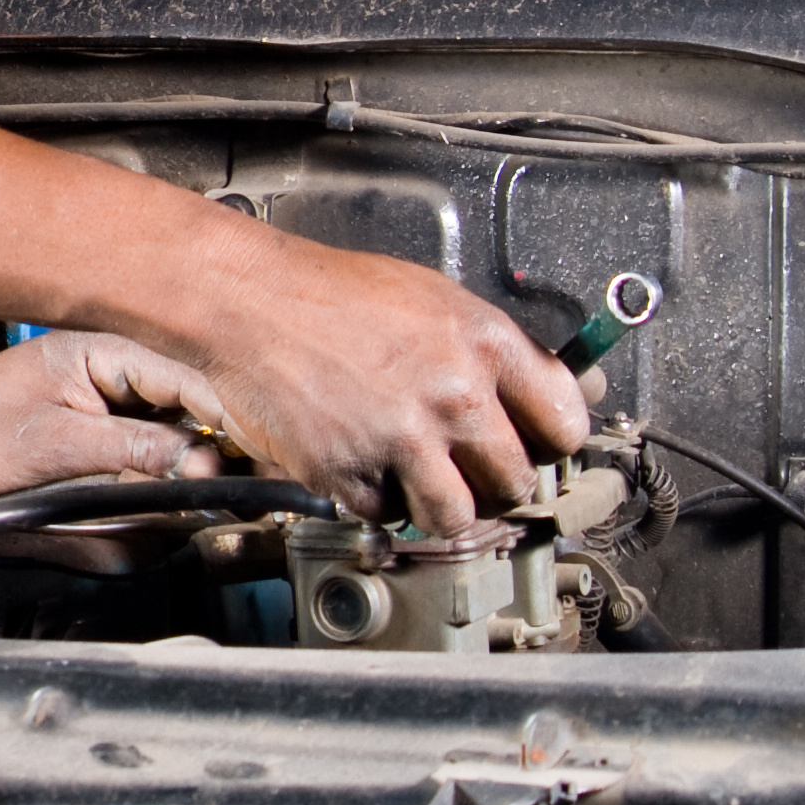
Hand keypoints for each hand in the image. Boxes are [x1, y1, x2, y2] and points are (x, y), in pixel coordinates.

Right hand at [0, 125, 588, 532]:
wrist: (238, 297)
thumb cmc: (321, 288)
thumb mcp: (424, 296)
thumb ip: (481, 347)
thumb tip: (529, 389)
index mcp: (482, 341)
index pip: (566, 421)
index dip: (554, 443)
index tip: (543, 451)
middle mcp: (453, 393)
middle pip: (519, 479)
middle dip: (497, 483)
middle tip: (475, 474)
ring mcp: (401, 437)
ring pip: (459, 516)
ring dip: (443, 510)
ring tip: (422, 488)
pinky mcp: (348, 470)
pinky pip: (386, 513)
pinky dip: (375, 503)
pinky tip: (362, 468)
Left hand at [0, 331, 227, 499]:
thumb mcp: (56, 445)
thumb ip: (134, 449)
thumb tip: (202, 463)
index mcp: (102, 348)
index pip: (189, 376)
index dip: (228, 417)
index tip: (258, 456)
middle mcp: (116, 363)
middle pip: (196, 397)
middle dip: (220, 439)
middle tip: (240, 483)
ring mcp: (115, 393)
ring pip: (185, 422)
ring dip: (201, 455)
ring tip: (213, 488)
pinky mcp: (110, 423)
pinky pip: (160, 440)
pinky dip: (175, 465)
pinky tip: (183, 485)